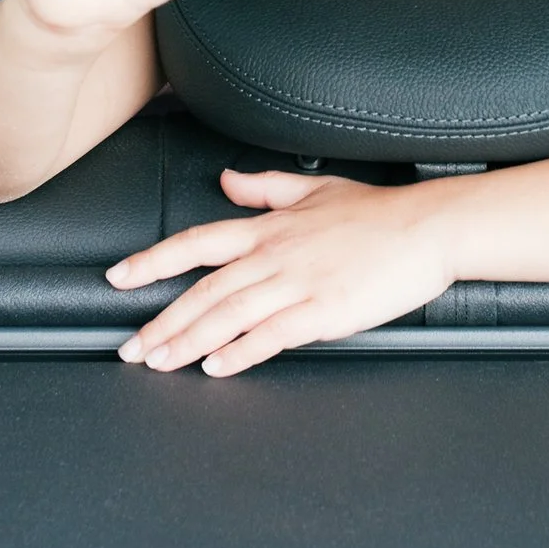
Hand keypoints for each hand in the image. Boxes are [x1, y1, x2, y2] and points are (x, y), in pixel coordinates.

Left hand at [106, 170, 456, 376]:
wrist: (428, 228)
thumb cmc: (377, 213)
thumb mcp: (315, 188)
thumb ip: (265, 187)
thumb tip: (226, 179)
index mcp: (270, 227)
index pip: (197, 243)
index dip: (154, 261)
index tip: (120, 277)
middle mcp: (275, 254)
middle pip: (203, 289)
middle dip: (161, 321)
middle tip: (130, 346)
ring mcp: (299, 283)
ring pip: (228, 315)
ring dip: (188, 341)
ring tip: (160, 363)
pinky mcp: (324, 310)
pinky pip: (271, 335)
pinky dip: (239, 353)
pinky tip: (217, 368)